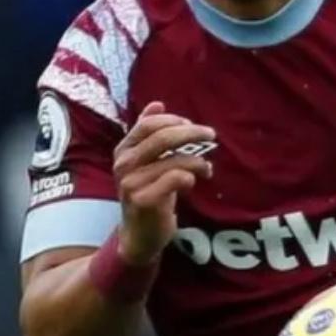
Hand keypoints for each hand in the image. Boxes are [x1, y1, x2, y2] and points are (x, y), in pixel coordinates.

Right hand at [112, 102, 215, 264]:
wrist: (140, 233)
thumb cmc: (148, 191)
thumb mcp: (146, 160)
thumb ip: (148, 133)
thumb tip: (157, 103)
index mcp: (124, 149)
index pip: (150, 124)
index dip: (175, 121)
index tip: (193, 126)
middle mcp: (124, 164)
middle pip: (163, 137)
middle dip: (193, 133)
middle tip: (211, 136)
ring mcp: (131, 183)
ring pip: (174, 159)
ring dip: (199, 161)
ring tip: (207, 168)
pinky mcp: (143, 200)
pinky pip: (176, 178)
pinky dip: (191, 176)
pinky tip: (194, 182)